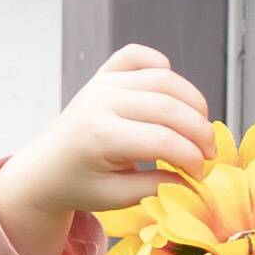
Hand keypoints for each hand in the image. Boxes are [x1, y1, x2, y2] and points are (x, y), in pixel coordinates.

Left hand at [0, 44, 219, 243]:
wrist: (45, 169)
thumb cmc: (80, 186)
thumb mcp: (117, 198)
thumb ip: (158, 187)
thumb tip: (196, 180)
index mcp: (101, 136)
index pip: (164, 140)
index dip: (192, 157)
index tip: (201, 175)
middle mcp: (102, 101)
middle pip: (170, 106)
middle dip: (200, 132)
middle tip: (210, 154)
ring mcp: (102, 83)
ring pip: (164, 78)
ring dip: (193, 102)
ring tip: (200, 129)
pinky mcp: (104, 74)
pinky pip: (139, 56)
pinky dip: (162, 67)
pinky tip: (172, 96)